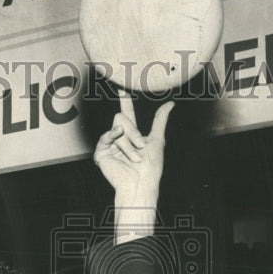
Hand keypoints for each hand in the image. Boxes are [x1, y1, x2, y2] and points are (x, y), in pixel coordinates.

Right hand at [93, 91, 173, 207]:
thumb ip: (160, 120)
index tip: (122, 89)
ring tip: (134, 158)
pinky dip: (113, 136)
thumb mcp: (157, 139)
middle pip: (122, 118)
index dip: (125, 102)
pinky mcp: (101, 153)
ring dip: (129, 144)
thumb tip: (170, 104)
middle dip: (134, 132)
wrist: (141, 184)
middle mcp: (120, 138)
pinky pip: (106, 137)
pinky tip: (118, 136)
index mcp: (132, 135)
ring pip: (116, 126)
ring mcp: (110, 145)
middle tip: (141, 147)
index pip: (128, 114)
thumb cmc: (151, 167)